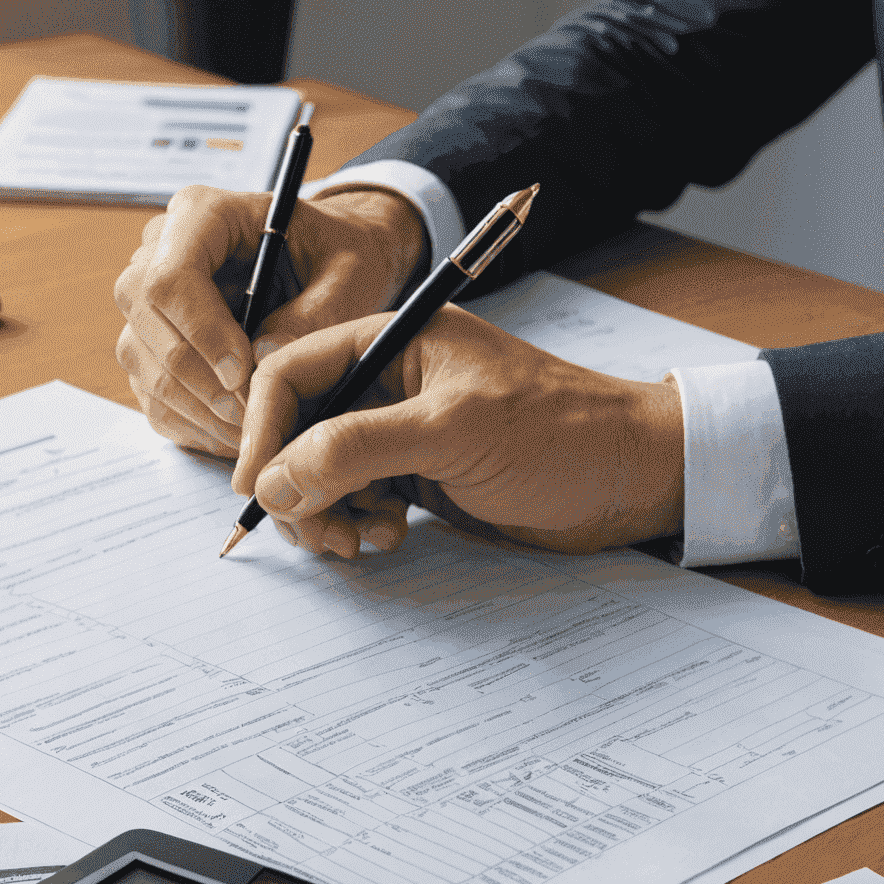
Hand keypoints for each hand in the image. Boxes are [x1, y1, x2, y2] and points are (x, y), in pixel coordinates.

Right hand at [114, 185, 425, 455]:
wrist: (326, 266)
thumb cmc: (338, 258)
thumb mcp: (351, 273)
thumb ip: (317, 311)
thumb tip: (263, 359)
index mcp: (202, 215)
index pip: (171, 277)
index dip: (201, 331)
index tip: (243, 374)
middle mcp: (158, 254)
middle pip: (146, 323)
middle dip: (200, 381)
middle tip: (253, 419)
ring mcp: (146, 304)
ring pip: (143, 365)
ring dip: (196, 409)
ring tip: (252, 433)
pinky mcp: (150, 349)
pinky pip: (153, 396)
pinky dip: (192, 425)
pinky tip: (236, 435)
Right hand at [233, 306, 684, 557]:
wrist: (627, 479)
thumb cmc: (558, 435)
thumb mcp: (451, 433)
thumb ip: (356, 449)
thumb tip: (274, 480)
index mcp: (390, 343)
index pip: (289, 374)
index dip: (261, 430)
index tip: (256, 487)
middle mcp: (384, 384)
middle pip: (294, 432)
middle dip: (294, 486)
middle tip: (319, 532)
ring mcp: (397, 433)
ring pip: (318, 475)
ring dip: (324, 514)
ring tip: (359, 540)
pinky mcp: (412, 477)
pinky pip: (352, 502)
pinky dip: (355, 525)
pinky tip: (389, 537)